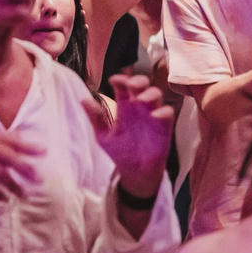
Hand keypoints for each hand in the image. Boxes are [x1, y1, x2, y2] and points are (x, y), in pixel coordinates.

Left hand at [97, 72, 175, 195]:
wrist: (135, 172)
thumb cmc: (120, 151)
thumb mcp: (104, 136)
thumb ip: (96, 118)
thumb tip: (83, 100)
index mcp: (124, 106)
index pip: (122, 87)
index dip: (120, 80)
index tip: (114, 80)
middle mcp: (139, 106)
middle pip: (142, 85)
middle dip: (138, 80)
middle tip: (131, 84)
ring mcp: (152, 114)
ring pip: (156, 94)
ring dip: (150, 93)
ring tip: (141, 100)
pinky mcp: (164, 125)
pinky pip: (167, 113)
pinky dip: (163, 111)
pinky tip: (155, 115)